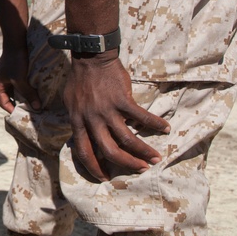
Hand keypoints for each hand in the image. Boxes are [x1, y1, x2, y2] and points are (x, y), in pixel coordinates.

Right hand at [0, 43, 38, 113]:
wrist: (18, 40)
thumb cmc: (15, 60)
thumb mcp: (20, 79)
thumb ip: (28, 93)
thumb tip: (38, 108)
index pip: (3, 102)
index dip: (12, 110)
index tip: (23, 116)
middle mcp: (2, 81)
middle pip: (11, 97)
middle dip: (21, 104)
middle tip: (32, 112)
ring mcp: (10, 75)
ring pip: (18, 90)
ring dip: (26, 96)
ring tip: (36, 103)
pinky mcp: (17, 70)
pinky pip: (22, 83)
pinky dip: (29, 88)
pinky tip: (37, 91)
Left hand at [63, 52, 171, 180]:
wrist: (90, 58)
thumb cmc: (79, 79)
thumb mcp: (70, 102)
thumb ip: (78, 119)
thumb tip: (83, 134)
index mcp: (77, 121)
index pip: (83, 151)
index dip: (93, 167)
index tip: (104, 177)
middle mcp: (91, 119)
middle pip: (109, 150)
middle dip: (126, 164)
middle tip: (139, 169)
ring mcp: (107, 110)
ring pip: (127, 139)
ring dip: (143, 151)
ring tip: (155, 158)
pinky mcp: (122, 100)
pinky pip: (141, 117)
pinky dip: (155, 124)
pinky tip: (165, 129)